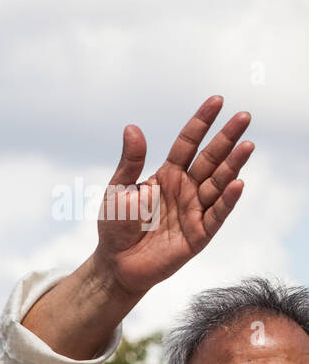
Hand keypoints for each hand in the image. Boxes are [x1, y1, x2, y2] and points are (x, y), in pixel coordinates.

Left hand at [93, 95, 252, 297]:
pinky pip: (216, 215)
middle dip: (227, 138)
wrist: (115, 263)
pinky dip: (227, 200)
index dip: (201, 122)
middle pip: (210, 159)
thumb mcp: (118, 189)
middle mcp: (186, 188)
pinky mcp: (199, 234)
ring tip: (247, 145)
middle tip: (244, 116)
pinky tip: (237, 183)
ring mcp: (194, 210)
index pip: (188, 143)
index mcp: (167, 174)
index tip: (217, 101)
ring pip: (218, 183)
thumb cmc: (115, 225)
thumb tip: (132, 128)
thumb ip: (130, 161)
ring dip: (233, 165)